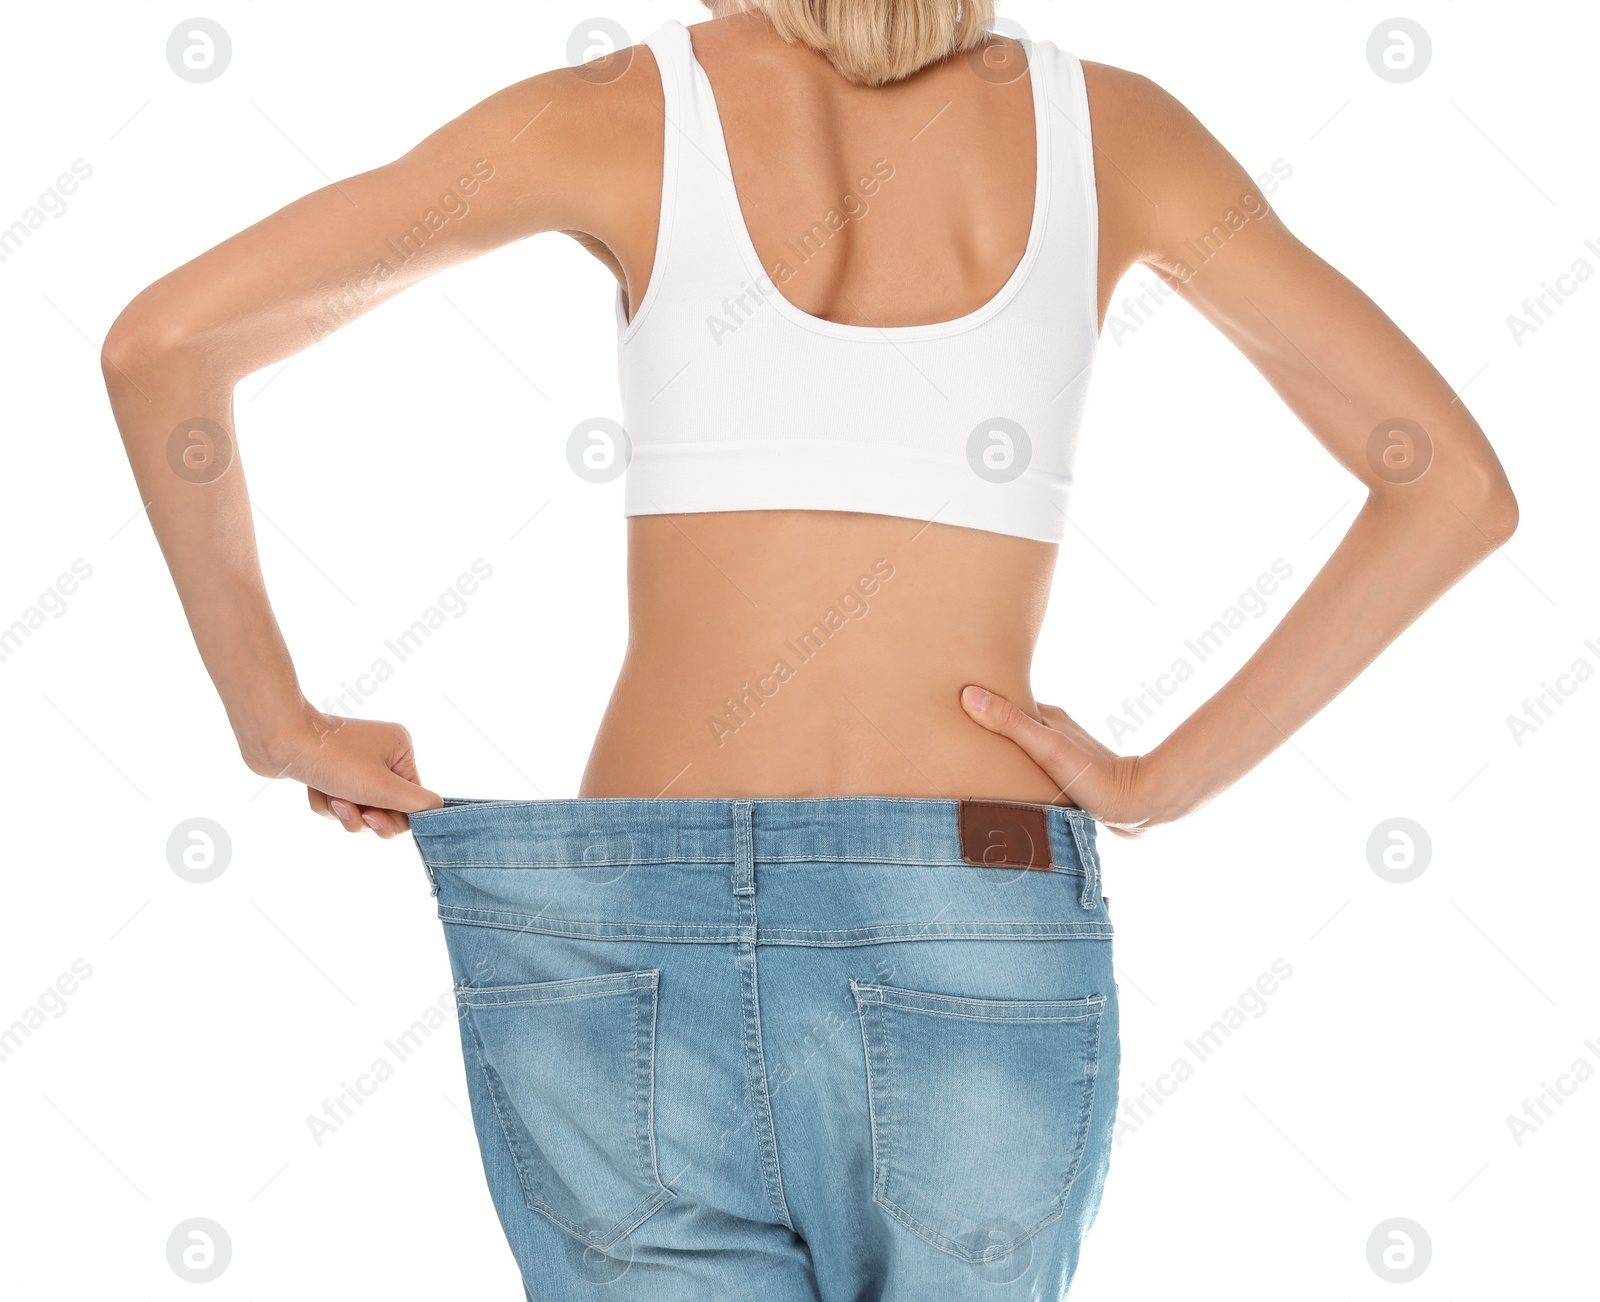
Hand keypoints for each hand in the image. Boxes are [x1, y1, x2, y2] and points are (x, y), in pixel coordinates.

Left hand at [242, 708, 442, 838]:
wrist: (277, 741)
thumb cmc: (333, 760)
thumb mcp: (382, 787)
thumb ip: (416, 804)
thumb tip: (440, 810)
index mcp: (400, 749)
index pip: (412, 799)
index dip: (395, 817)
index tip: (375, 820)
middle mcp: (381, 753)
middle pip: (386, 806)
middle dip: (365, 815)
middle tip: (352, 810)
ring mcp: (353, 761)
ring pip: (359, 807)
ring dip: (343, 811)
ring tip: (330, 797)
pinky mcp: (328, 769)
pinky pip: (337, 800)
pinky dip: (325, 802)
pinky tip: (314, 789)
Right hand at [960, 685, 1175, 837]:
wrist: (1137, 805)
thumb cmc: (1093, 776)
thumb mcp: (1046, 748)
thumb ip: (1010, 723)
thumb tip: (969, 695)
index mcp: (1046, 717)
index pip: (1003, 702)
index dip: (977, 700)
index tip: (948, 698)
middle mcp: (1053, 729)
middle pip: (1010, 722)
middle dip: (985, 724)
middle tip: (950, 729)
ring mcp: (1060, 751)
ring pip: (1022, 743)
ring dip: (1000, 747)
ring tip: (970, 756)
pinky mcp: (1066, 774)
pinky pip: (1032, 763)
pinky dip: (1016, 766)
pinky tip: (1006, 781)